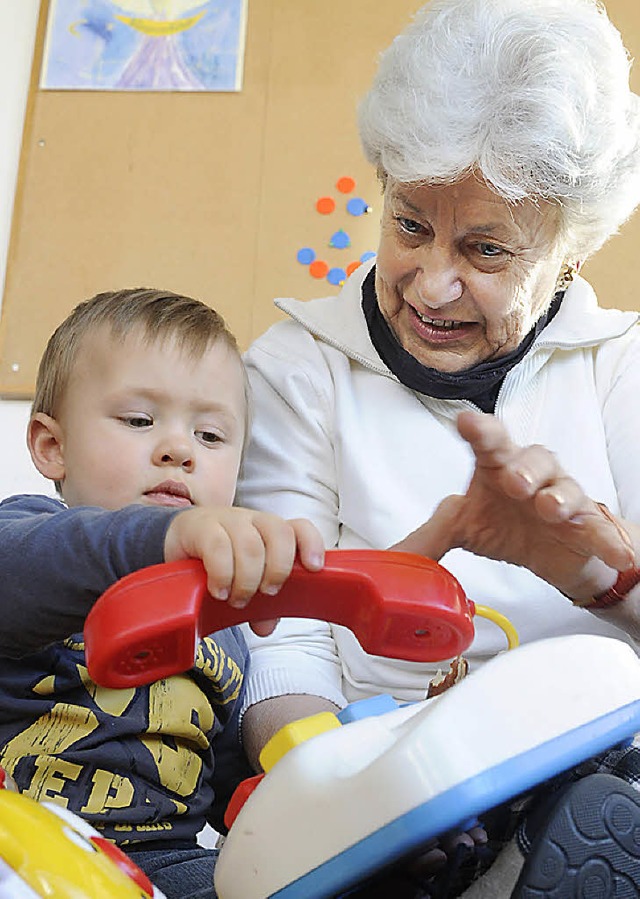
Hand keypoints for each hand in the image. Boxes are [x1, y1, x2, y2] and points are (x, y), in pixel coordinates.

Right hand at [163, 507, 324, 633]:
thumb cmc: (220, 559)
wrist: (178, 538)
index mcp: (271, 532)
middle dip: (278, 569)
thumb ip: (260, 605)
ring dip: (247, 579)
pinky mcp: (202, 527)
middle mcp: (254, 521)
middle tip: (266, 594)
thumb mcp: (244, 582)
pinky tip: (218, 591)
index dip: (311, 544)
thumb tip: (266, 628)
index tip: (314, 569)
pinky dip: (222, 574)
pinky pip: (218, 547)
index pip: (300, 527)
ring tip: (236, 599)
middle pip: (279, 533)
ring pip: (250, 543)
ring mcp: (228, 520)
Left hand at [399, 411, 633, 600]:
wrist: (552, 553)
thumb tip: (387, 558)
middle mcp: (531, 474)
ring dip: (559, 496)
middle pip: (532, 457)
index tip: (468, 422)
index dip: (480, 430)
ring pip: (566, 486)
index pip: (488, 441)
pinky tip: (617, 555)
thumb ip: (429, 537)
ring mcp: (563, 497)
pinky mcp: (588, 525)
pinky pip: (599, 529)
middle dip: (523, 467)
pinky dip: (608, 541)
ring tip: (550, 509)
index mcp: (497, 467)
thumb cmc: (505, 523)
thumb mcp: (464, 528)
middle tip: (512, 481)